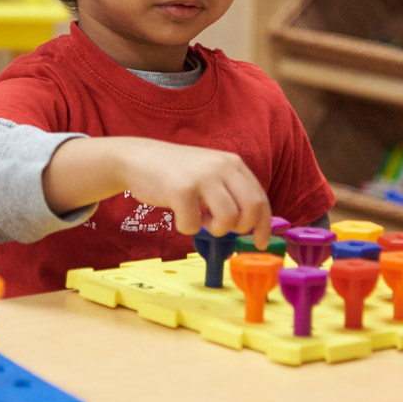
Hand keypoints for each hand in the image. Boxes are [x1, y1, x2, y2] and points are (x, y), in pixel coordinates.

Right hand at [43, 136, 271, 246]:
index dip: (264, 225)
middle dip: (240, 228)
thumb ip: (231, 191)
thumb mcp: (210, 172)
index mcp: (232, 163)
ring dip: (213, 229)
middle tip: (221, 227)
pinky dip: (186, 227)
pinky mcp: (181, 190)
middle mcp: (222, 166)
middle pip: (251, 210)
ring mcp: (202, 177)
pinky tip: (178, 212)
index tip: (261, 243)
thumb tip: (251, 224)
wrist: (138, 159)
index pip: (260, 198)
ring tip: (199, 217)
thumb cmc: (176, 172)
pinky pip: (194, 226)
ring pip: (227, 220)